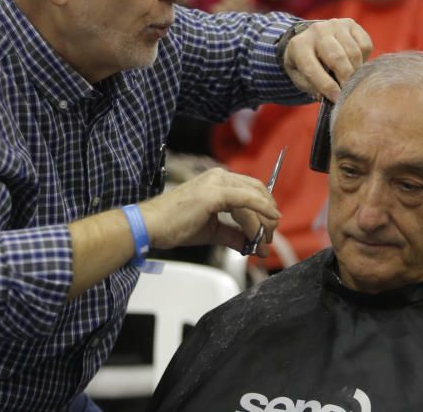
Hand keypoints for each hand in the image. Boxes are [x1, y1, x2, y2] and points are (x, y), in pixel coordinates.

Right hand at [139, 168, 280, 256]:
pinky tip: (270, 221)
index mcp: (217, 180)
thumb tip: (250, 244)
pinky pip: (246, 199)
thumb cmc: (174, 225)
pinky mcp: (214, 193)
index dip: (264, 210)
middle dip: (267, 218)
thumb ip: (232, 234)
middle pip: (257, 192)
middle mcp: (219, 176)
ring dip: (263, 223)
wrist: (151, 226)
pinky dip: (261, 210)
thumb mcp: (211, 230)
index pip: (251, 190)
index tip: (267, 232)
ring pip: (253, 199)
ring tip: (262, 245)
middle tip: (268, 241)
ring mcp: (216, 182)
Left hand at [284, 19, 371, 101]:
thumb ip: (314, 87)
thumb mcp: (301, 77)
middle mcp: (316, 31)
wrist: (310, 40)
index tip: (337, 98)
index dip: (325, 85)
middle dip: (345, 78)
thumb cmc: (306, 64)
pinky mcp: (350, 23)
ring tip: (352, 78)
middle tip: (349, 90)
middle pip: (337, 57)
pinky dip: (364, 58)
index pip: (311, 68)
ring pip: (353, 52)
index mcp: (298, 46)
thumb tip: (334, 95)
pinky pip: (364, 45)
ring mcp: (334, 24)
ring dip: (356, 70)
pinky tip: (355, 63)